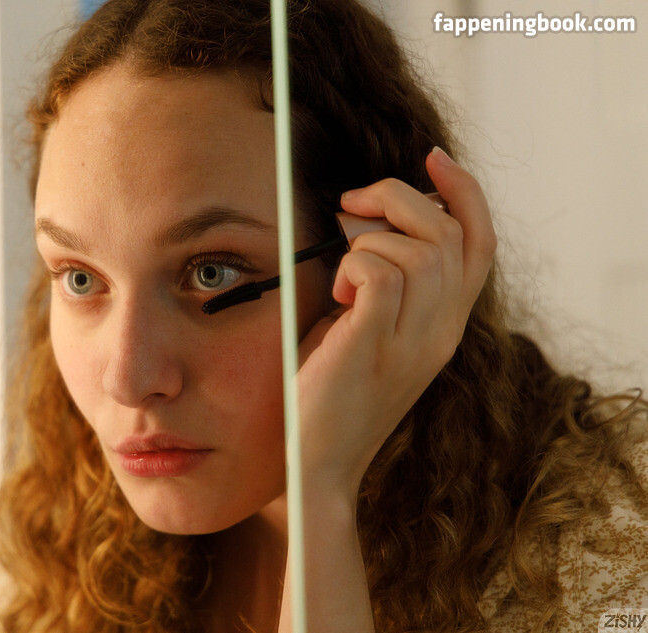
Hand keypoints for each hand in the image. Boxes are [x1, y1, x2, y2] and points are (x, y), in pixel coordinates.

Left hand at [296, 147, 495, 501]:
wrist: (321, 463)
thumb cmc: (335, 389)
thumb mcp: (372, 328)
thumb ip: (387, 279)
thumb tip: (368, 216)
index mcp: (447, 324)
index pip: (480, 244)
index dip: (464, 193)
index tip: (431, 159)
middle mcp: (442, 331)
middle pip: (447, 232)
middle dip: (397, 197)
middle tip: (350, 207)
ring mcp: (413, 342)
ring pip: (417, 248)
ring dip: (368, 241)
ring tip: (341, 278)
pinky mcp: (374, 347)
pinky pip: (379, 273)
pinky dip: (353, 266)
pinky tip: (338, 296)